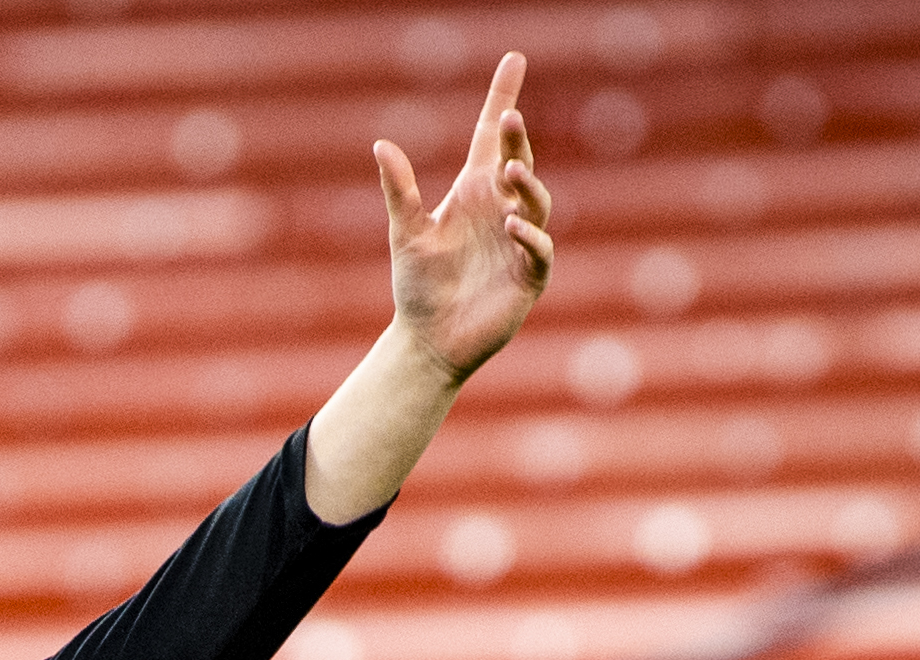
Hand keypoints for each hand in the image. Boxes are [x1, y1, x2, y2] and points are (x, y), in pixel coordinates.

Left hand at [378, 51, 554, 386]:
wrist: (427, 340)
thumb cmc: (418, 287)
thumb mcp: (405, 232)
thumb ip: (399, 190)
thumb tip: (381, 144)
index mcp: (475, 192)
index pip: (492, 138)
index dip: (502, 97)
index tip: (513, 59)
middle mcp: (502, 210)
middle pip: (517, 163)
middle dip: (516, 140)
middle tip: (509, 119)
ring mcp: (520, 242)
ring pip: (537, 202)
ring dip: (526, 186)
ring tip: (508, 175)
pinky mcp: (528, 277)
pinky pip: (538, 250)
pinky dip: (529, 237)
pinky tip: (512, 227)